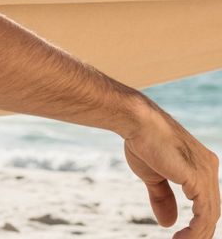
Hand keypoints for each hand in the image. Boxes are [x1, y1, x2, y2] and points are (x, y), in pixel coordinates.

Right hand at [122, 100, 219, 237]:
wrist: (137, 122)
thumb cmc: (143, 142)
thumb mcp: (153, 176)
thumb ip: (163, 197)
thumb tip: (168, 223)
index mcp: (202, 164)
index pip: (207, 201)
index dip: (197, 223)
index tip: (181, 237)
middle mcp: (209, 166)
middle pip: (212, 210)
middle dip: (199, 232)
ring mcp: (206, 172)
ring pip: (210, 215)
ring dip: (197, 236)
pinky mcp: (199, 178)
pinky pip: (205, 214)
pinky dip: (196, 231)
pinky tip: (182, 238)